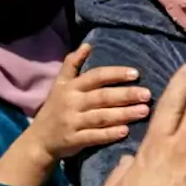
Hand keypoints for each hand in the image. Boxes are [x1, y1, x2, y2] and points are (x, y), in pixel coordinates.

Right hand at [22, 45, 149, 161]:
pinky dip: (109, 134)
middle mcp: (71, 103)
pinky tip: (126, 131)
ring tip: (144, 111)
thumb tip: (87, 44)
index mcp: (71, 87)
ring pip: (101, 117)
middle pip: (102, 96)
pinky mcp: (73, 140)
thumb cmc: (55, 108)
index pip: (96, 76)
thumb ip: (72, 64)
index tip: (136, 73)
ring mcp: (72, 122)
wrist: (38, 140)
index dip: (115, 74)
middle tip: (147, 94)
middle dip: (126, 95)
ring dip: (124, 114)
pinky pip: (94, 137)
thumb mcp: (60, 85)